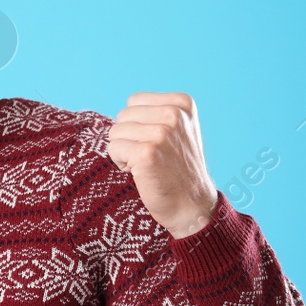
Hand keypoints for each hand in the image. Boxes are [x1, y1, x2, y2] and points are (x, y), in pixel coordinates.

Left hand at [105, 92, 218, 238]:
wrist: (192, 204)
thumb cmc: (179, 168)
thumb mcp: (178, 130)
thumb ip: (156, 113)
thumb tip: (122, 113)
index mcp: (182, 103)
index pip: (134, 100)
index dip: (138, 124)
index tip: (157, 142)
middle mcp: (174, 114)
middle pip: (123, 116)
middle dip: (129, 137)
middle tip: (151, 155)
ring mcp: (161, 133)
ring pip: (115, 132)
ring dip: (125, 151)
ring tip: (147, 163)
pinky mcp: (146, 153)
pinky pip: (113, 148)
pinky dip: (121, 162)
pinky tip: (140, 171)